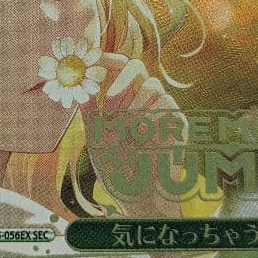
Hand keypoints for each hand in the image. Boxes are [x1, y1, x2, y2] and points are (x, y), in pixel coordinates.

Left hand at [82, 53, 184, 216]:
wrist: (139, 198)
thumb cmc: (116, 170)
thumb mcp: (96, 138)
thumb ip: (90, 111)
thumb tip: (79, 83)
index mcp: (123, 100)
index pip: (118, 67)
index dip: (108, 59)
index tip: (94, 60)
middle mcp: (142, 100)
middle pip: (138, 67)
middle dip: (122, 80)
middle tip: (109, 102)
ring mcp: (162, 110)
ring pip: (153, 86)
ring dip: (134, 106)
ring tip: (126, 133)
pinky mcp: (178, 122)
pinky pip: (168, 105)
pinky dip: (151, 119)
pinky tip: (143, 138)